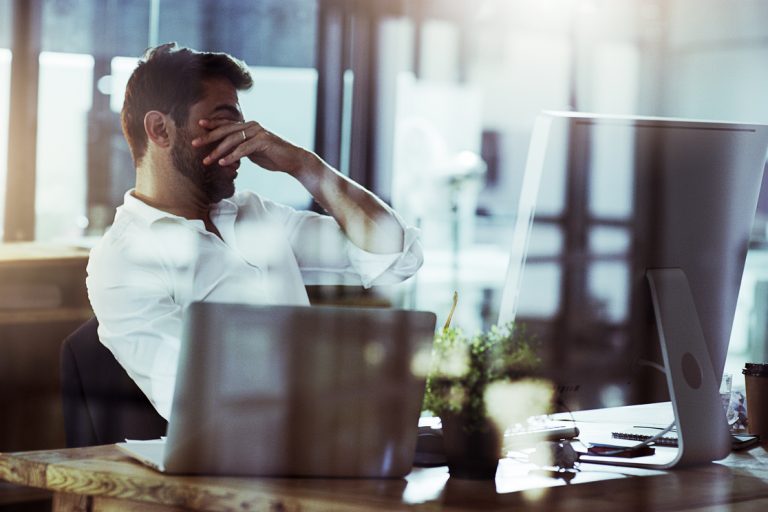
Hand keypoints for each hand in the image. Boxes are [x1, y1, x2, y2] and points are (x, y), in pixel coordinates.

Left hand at [192, 119, 311, 174]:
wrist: (292, 160)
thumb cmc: (272, 157)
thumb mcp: (252, 152)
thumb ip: (239, 148)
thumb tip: (224, 153)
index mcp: (248, 126)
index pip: (227, 124)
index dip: (212, 124)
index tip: (198, 125)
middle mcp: (252, 126)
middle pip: (225, 130)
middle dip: (208, 137)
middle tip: (194, 144)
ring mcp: (258, 132)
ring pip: (232, 140)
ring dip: (217, 151)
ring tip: (206, 160)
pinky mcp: (264, 141)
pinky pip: (244, 148)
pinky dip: (232, 156)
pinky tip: (222, 162)